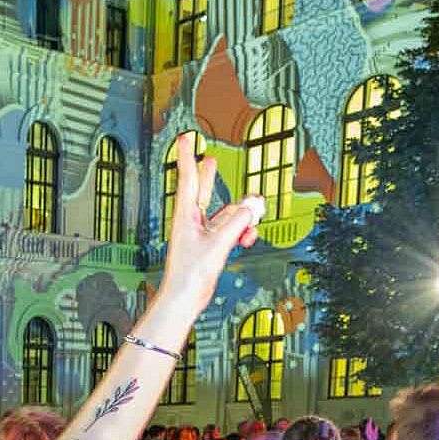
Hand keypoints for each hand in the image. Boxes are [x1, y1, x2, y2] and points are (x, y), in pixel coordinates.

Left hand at [156, 133, 264, 320]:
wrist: (184, 300)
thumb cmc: (190, 274)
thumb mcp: (219, 244)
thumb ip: (239, 222)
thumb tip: (253, 205)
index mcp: (185, 215)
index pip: (187, 179)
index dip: (186, 157)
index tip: (184, 139)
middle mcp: (191, 222)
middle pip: (202, 191)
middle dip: (209, 176)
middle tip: (208, 158)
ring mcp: (201, 234)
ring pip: (225, 214)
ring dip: (240, 216)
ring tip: (254, 215)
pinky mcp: (210, 246)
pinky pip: (230, 231)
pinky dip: (241, 232)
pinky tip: (247, 238)